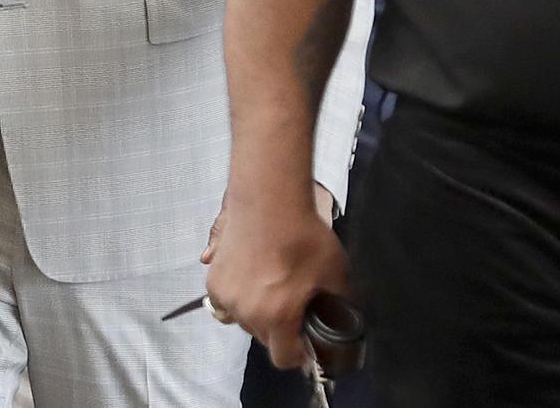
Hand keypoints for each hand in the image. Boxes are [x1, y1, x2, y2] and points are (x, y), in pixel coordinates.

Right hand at [204, 184, 351, 369]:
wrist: (270, 200)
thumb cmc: (302, 233)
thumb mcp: (335, 272)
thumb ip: (340, 303)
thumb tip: (345, 319)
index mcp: (278, 316)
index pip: (284, 359)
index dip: (299, 354)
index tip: (305, 342)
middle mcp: (248, 312)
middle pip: (265, 339)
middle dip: (280, 329)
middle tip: (291, 303)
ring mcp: (227, 297)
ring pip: (245, 321)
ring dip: (257, 313)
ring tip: (271, 285)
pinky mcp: (214, 281)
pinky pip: (226, 304)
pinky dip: (238, 298)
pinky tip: (251, 278)